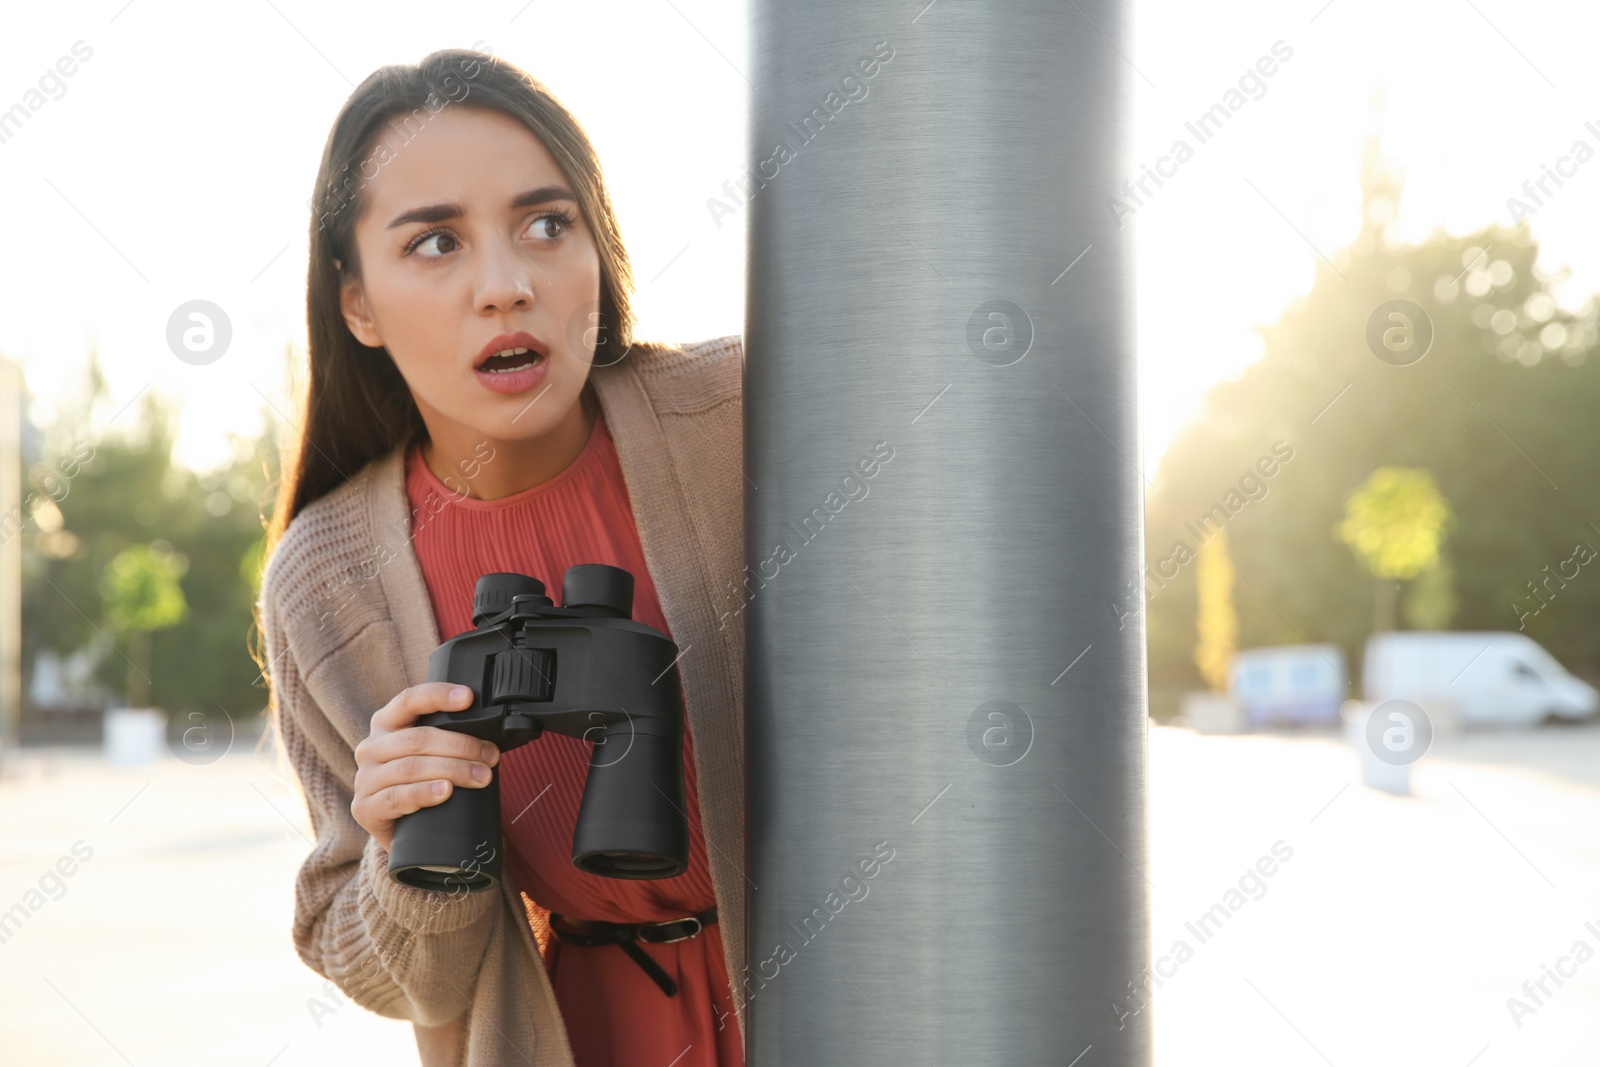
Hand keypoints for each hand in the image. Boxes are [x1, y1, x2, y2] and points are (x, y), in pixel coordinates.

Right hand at [351, 682, 498, 851]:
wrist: (402, 830)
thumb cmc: (421, 782)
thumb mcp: (430, 753)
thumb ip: (446, 736)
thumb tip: (490, 732)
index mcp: (386, 723)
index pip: (410, 700)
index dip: (439, 696)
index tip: (468, 697)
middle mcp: (371, 747)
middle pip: (418, 739)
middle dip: (461, 746)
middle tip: (490, 756)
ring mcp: (365, 778)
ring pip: (411, 768)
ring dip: (453, 770)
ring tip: (481, 777)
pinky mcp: (365, 808)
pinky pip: (397, 797)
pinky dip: (425, 793)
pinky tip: (445, 791)